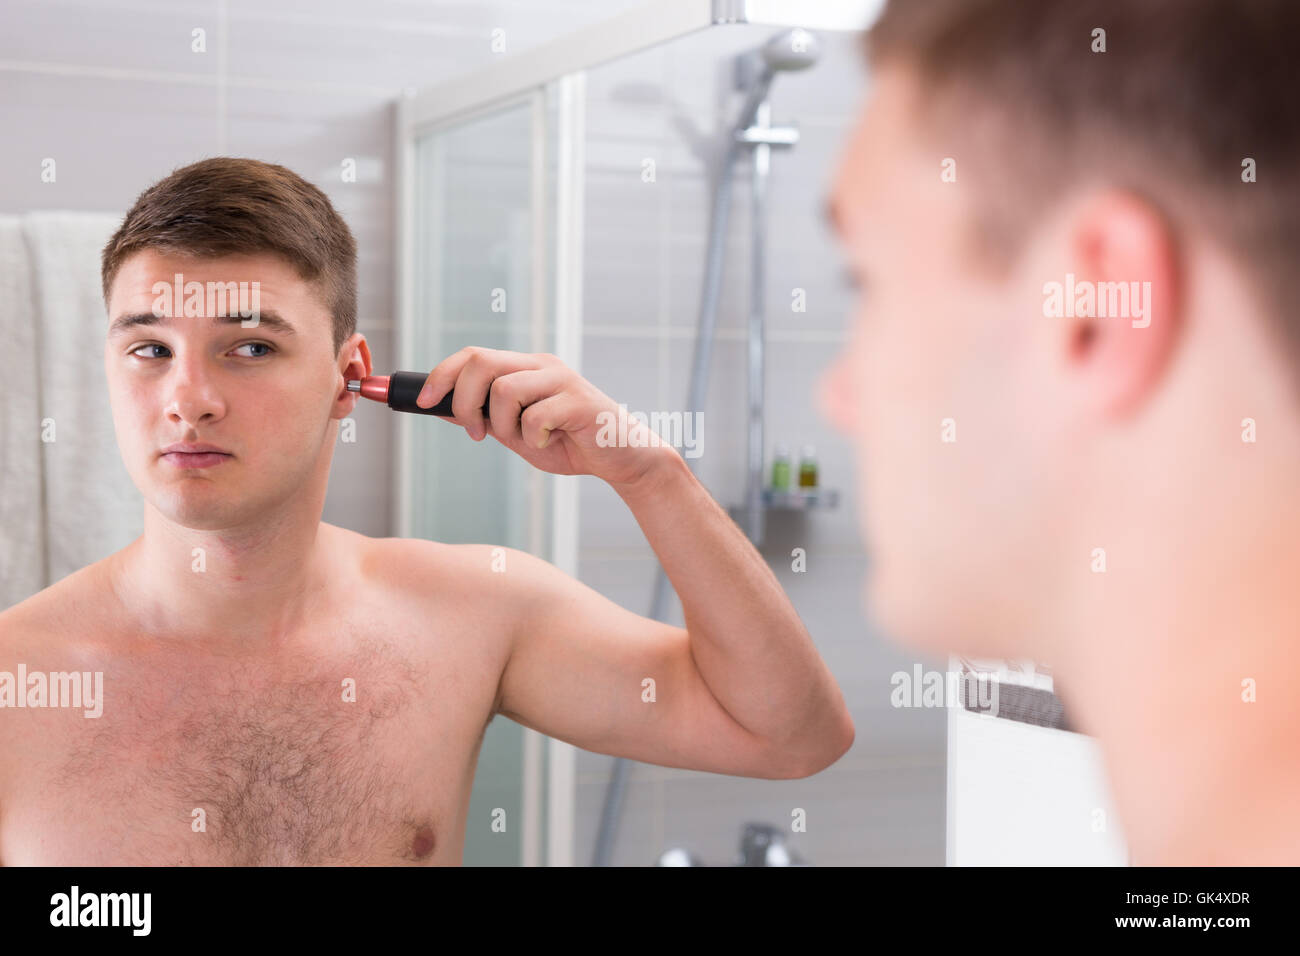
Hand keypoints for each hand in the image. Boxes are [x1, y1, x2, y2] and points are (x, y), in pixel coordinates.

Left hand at [414, 347, 675, 486]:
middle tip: (476, 432)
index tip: (425, 401)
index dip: (442, 375)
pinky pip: (534, 415)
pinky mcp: (577, 400)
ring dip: (501, 425)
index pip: (472, 355)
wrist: (621, 458)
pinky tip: (552, 441)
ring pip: (503, 390)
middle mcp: (540, 365)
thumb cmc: (570, 443)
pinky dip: (533, 436)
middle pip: (480, 362)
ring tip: (524, 440)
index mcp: (524, 367)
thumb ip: (486, 418)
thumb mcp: (517, 432)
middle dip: (464, 401)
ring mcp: (561, 379)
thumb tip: (442, 409)